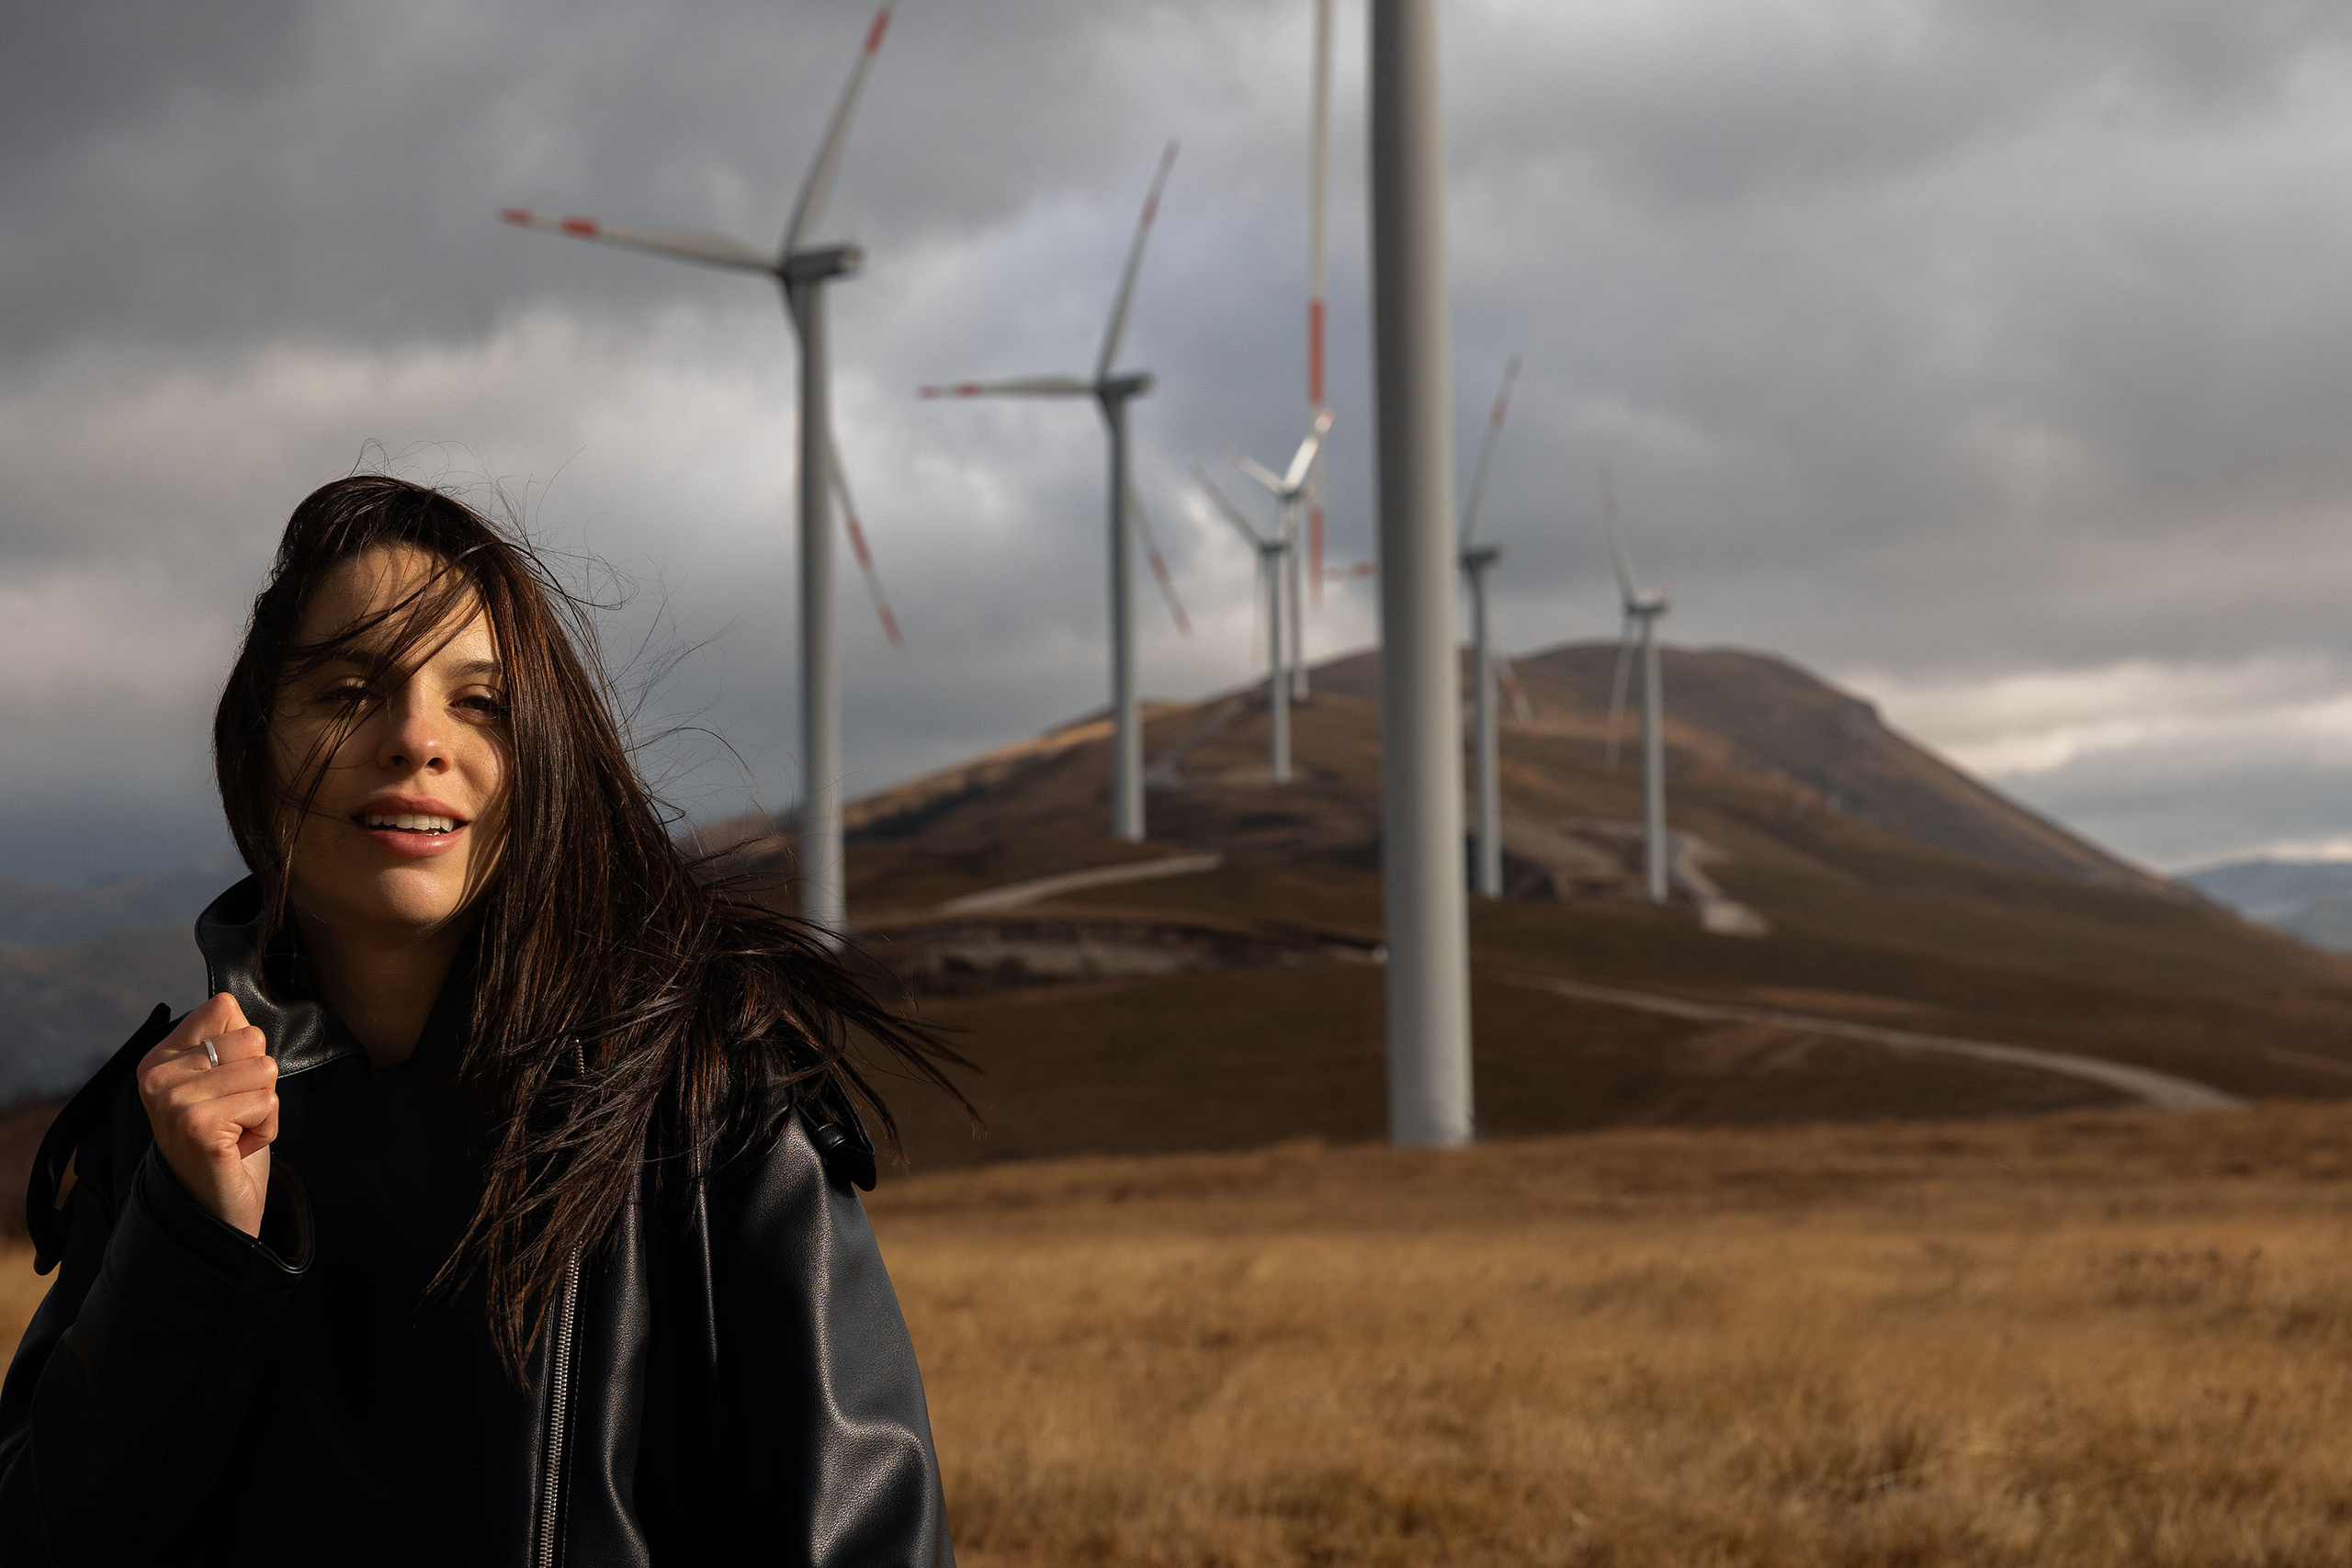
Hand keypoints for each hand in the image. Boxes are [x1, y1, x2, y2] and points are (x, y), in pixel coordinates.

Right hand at [136, 992, 277, 1236]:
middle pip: (253, 1038)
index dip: (246, 1049)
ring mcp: (173, 1100)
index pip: (223, 1006)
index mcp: (159, 1057)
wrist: (215, 1210)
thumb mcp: (221, 1082)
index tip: (225, 1087)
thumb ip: (223, 1041)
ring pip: (265, 1070)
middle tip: (233, 1117)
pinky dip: (266, 1128)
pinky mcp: (198, 1124)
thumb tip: (230, 1000)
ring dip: (264, 1108)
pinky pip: (267, 1101)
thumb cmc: (227, 1143)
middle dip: (259, 1082)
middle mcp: (156, 1075)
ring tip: (235, 1133)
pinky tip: (237, 1148)